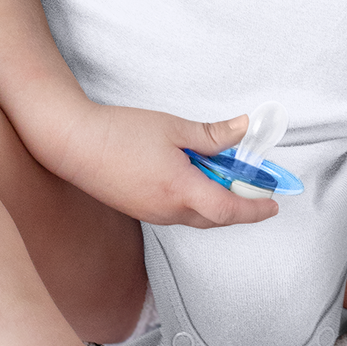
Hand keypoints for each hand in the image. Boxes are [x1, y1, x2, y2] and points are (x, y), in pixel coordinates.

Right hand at [49, 104, 278, 228]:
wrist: (72, 143)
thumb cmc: (120, 132)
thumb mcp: (173, 127)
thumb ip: (212, 135)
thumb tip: (244, 130)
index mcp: (180, 190)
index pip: (229, 209)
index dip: (255, 208)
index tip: (274, 204)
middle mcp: (167, 210)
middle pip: (216, 218)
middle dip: (240, 205)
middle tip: (255, 186)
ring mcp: (151, 214)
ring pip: (196, 216)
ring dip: (215, 202)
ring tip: (221, 173)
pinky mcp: (140, 210)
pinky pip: (177, 212)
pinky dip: (194, 200)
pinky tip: (192, 176)